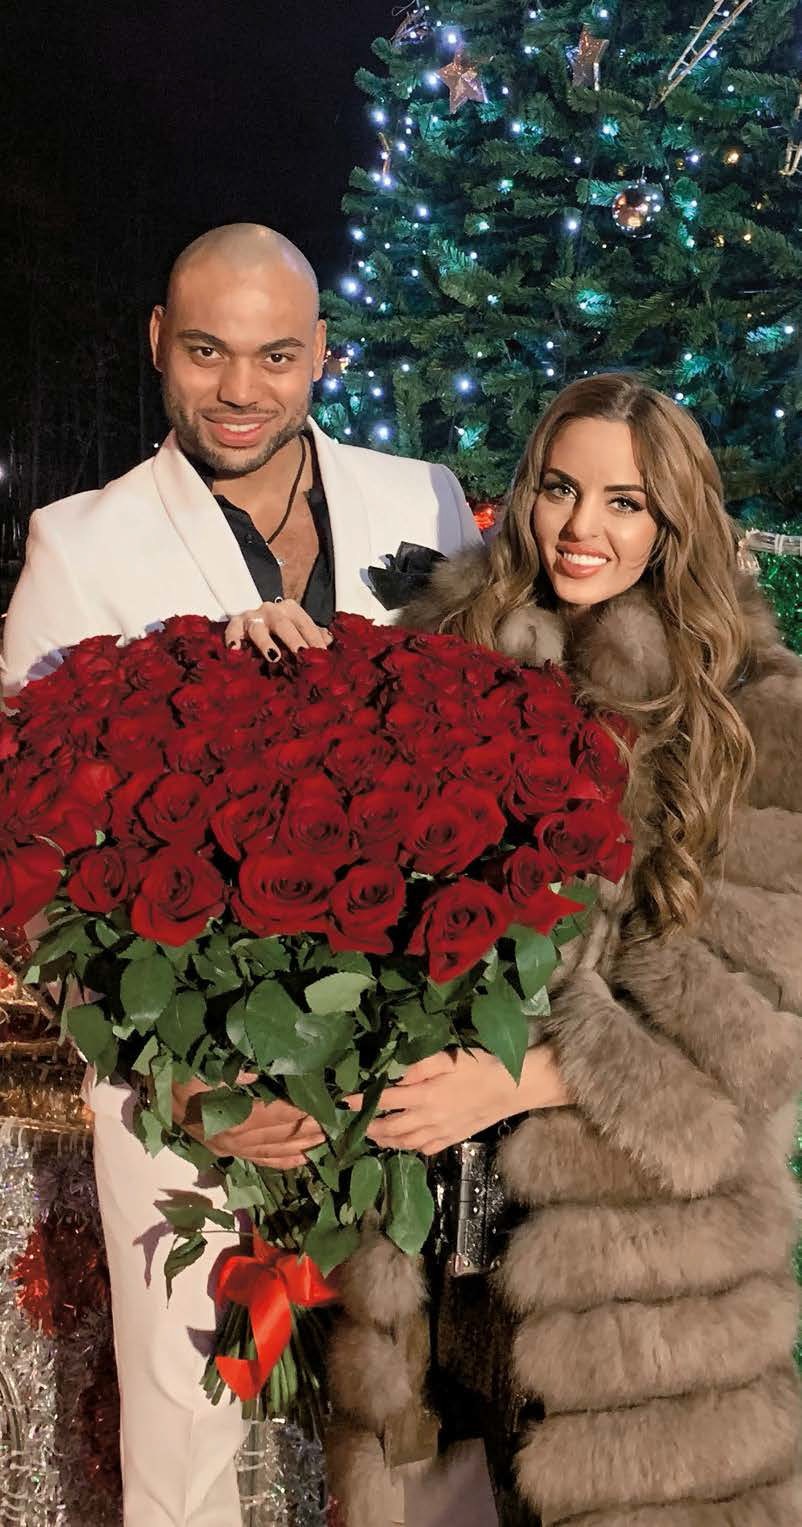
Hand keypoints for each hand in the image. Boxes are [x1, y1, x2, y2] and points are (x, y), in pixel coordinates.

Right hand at [171, 1075, 324, 1167]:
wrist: (151, 1085)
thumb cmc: (179, 1069)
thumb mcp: (202, 1065)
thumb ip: (232, 1071)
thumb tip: (260, 1074)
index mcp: (229, 1117)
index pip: (276, 1116)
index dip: (303, 1113)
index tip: (329, 1110)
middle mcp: (232, 1138)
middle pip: (279, 1136)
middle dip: (310, 1131)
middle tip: (339, 1127)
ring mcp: (228, 1147)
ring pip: (272, 1151)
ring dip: (301, 1146)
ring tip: (327, 1142)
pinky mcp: (223, 1150)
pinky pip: (258, 1160)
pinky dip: (281, 1161)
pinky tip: (301, 1160)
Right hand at [225, 599, 331, 660]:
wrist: (253, 616)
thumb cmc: (281, 628)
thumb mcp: (298, 628)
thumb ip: (314, 635)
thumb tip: (331, 642)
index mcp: (291, 610)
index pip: (305, 624)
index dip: (314, 639)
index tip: (323, 655)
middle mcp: (272, 611)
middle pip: (284, 625)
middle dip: (294, 640)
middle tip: (302, 655)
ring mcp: (252, 617)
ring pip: (259, 629)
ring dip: (266, 643)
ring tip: (274, 657)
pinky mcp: (235, 624)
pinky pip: (232, 632)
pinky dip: (233, 640)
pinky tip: (235, 651)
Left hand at [346, 1045, 568, 1156]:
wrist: (514, 1088)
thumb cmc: (482, 1066)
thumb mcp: (450, 1057)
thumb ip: (419, 1065)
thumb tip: (394, 1074)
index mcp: (425, 1095)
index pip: (384, 1100)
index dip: (361, 1102)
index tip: (343, 1102)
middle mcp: (428, 1118)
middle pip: (389, 1128)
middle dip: (368, 1126)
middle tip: (354, 1123)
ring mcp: (440, 1132)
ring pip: (404, 1143)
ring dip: (384, 1140)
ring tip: (372, 1134)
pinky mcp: (452, 1139)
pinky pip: (424, 1149)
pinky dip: (408, 1148)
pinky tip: (403, 1142)